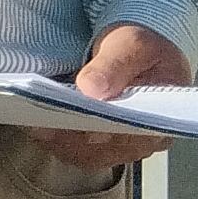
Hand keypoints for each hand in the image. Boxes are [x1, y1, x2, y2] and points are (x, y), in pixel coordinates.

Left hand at [42, 24, 191, 170]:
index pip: (130, 135)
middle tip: (43, 120)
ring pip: (85, 154)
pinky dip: (55, 140)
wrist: (135, 51)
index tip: (73, 117)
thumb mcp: (133, 44)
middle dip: (72, 135)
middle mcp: (142, 141)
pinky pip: (74, 150)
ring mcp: (120, 146)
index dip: (101, 129)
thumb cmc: (141, 47)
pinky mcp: (99, 144)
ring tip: (35, 122)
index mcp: (162, 119)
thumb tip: (91, 88)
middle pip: (104, 148)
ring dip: (59, 141)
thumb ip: (115, 65)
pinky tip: (37, 125)